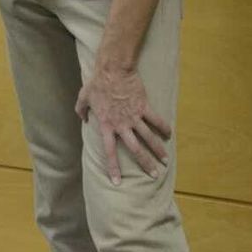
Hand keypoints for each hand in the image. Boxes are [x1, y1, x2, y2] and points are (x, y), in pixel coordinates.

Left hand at [75, 65, 171, 183]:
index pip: (110, 152)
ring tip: (165, 160)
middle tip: (153, 175)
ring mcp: (134, 116)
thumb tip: (83, 118)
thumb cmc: (97, 83)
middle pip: (135, 149)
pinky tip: (170, 135)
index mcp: (106, 125)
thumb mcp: (83, 97)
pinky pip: (156, 120)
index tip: (117, 182)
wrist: (113, 69)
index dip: (113, 168)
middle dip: (145, 164)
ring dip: (158, 150)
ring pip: (149, 138)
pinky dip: (164, 127)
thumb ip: (81, 110)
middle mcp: (122, 125)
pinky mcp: (144, 107)